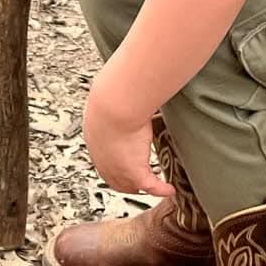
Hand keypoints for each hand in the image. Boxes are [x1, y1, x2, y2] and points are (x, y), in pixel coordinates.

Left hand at [83, 72, 174, 198]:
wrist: (113, 104)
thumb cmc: (112, 95)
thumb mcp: (111, 95)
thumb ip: (119, 93)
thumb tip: (126, 76)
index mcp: (95, 140)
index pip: (104, 159)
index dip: (114, 163)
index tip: (126, 159)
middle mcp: (103, 159)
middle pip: (115, 178)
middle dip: (126, 181)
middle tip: (140, 180)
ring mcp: (118, 168)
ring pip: (130, 184)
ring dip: (141, 186)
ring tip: (155, 186)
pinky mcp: (134, 172)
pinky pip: (150, 186)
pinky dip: (160, 189)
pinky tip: (170, 189)